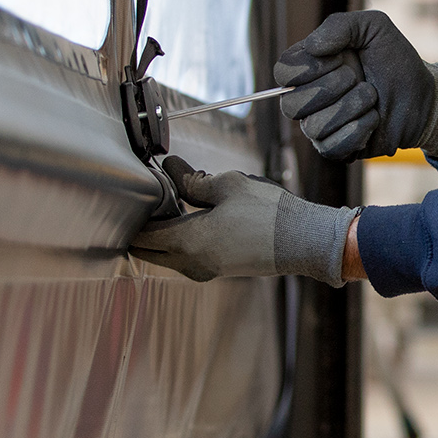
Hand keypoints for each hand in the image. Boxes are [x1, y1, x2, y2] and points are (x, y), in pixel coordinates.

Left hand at [130, 157, 357, 285]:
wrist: (303, 241)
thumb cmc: (267, 213)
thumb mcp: (227, 186)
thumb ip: (191, 180)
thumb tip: (169, 167)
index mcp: (187, 242)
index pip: (141, 236)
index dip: (135, 215)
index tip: (138, 196)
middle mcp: (190, 263)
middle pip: (148, 251)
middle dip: (144, 229)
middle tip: (151, 201)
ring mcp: (204, 270)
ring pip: (166, 255)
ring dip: (163, 235)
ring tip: (173, 204)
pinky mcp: (217, 270)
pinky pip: (185, 257)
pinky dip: (180, 241)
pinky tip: (192, 218)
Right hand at [274, 10, 437, 160]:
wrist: (423, 95)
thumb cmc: (395, 60)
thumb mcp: (373, 28)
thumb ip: (339, 26)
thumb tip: (311, 47)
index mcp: (310, 67)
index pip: (283, 72)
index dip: (308, 68)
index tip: (339, 58)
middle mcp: (309, 98)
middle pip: (291, 105)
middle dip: (331, 88)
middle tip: (358, 78)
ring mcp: (320, 126)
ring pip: (313, 127)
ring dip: (351, 108)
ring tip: (371, 97)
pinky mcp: (336, 149)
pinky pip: (331, 147)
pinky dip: (359, 130)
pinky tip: (373, 119)